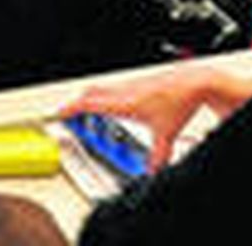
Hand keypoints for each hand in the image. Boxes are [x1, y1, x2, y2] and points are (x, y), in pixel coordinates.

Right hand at [61, 71, 217, 170]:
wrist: (194, 82)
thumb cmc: (179, 100)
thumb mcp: (166, 133)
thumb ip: (158, 155)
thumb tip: (152, 170)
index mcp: (123, 102)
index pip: (87, 104)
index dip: (69, 110)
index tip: (57, 115)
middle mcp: (122, 91)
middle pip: (89, 94)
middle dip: (76, 105)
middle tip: (70, 115)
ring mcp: (129, 85)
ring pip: (100, 89)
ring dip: (91, 100)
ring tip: (92, 113)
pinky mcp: (137, 83)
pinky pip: (113, 88)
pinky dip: (106, 98)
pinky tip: (117, 107)